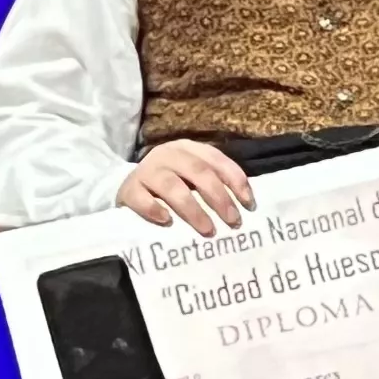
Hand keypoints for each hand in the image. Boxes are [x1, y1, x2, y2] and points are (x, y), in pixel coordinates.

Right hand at [120, 140, 255, 234]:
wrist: (129, 186)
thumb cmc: (169, 185)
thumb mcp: (191, 178)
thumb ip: (212, 185)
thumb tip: (244, 208)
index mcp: (188, 149)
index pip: (217, 160)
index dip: (236, 181)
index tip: (249, 205)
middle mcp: (168, 154)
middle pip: (198, 171)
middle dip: (219, 197)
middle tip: (233, 221)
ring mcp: (147, 170)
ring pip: (172, 186)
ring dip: (193, 209)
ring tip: (208, 229)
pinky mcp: (130, 188)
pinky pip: (141, 198)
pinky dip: (155, 210)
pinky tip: (167, 222)